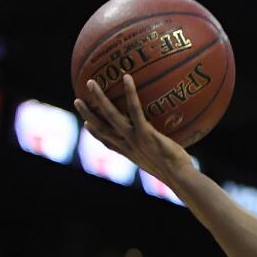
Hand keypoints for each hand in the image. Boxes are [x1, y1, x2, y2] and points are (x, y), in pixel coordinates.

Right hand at [72, 74, 192, 184]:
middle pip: (102, 128)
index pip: (109, 143)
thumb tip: (174, 146)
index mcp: (131, 154)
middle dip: (88, 114)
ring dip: (99, 99)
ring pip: (111, 116)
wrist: (179, 178)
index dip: (96, 134)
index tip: (87, 124)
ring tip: (91, 83)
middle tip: (77, 100)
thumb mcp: (166, 164)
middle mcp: (128, 146)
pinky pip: (134, 109)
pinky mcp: (144, 132)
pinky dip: (130, 92)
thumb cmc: (178, 172)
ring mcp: (134, 138)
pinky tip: (127, 78)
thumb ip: (164, 152)